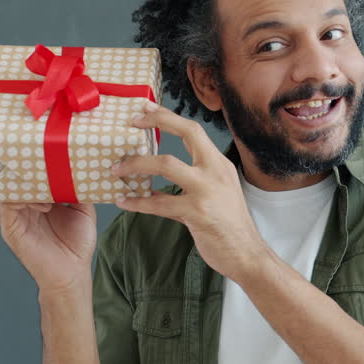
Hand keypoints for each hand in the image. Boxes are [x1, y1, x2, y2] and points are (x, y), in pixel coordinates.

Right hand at [0, 155, 97, 291]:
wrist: (73, 274)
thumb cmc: (75, 243)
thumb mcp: (80, 207)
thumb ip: (77, 186)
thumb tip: (85, 162)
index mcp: (29, 200)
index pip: (12, 175)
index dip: (10, 157)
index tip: (14, 137)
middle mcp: (15, 207)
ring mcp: (11, 218)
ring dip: (0, 174)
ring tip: (10, 158)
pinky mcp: (12, 231)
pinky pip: (7, 207)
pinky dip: (20, 197)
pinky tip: (39, 198)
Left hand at [110, 100, 269, 281]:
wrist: (246, 254)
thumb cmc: (230, 225)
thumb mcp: (218, 192)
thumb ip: (193, 180)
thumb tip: (158, 177)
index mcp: (219, 164)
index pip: (194, 130)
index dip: (168, 117)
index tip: (145, 109)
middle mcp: (215, 172)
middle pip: (187, 134)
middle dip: (157, 123)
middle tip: (130, 124)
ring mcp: (207, 191)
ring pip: (166, 165)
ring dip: (136, 165)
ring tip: (116, 170)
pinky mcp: (197, 213)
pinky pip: (159, 203)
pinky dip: (137, 202)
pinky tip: (124, 202)